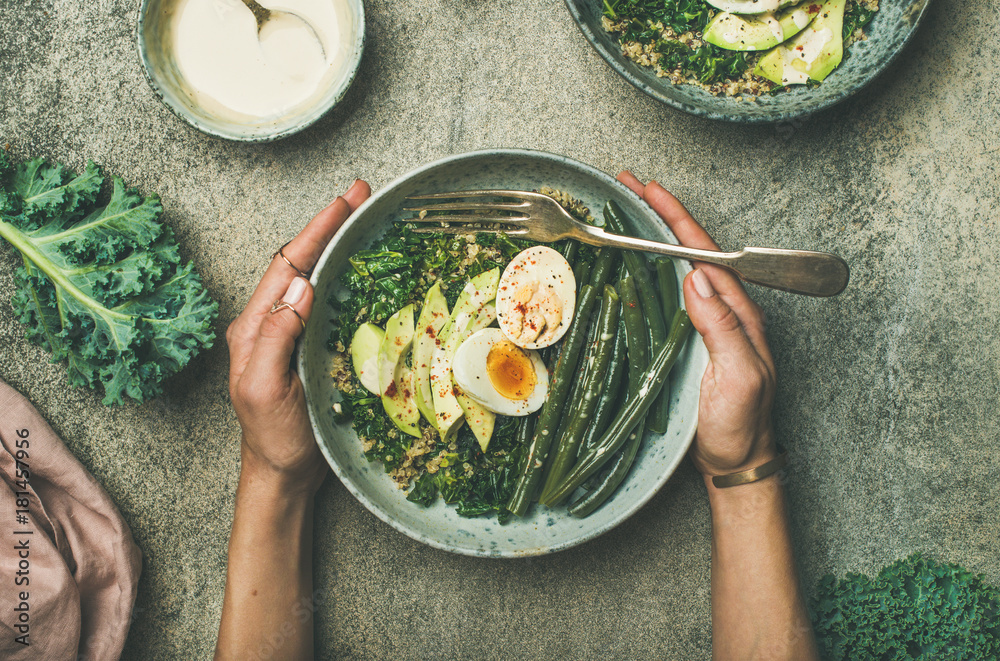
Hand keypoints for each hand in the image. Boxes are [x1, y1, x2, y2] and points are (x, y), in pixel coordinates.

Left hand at [226, 180, 371, 492]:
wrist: (282, 474)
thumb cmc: (274, 439)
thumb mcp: (267, 390)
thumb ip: (274, 338)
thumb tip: (300, 285)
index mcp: (254, 327)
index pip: (287, 266)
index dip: (316, 230)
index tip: (345, 201)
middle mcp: (269, 322)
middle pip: (299, 261)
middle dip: (328, 225)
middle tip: (360, 194)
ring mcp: (289, 334)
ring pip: (313, 277)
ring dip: (336, 245)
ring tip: (362, 218)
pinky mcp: (308, 346)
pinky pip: (326, 301)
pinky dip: (343, 275)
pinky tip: (361, 267)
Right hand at [617, 172, 776, 476]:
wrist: (737, 462)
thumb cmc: (741, 424)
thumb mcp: (740, 377)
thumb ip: (723, 328)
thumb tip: (695, 278)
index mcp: (738, 312)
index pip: (705, 253)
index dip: (677, 219)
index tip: (650, 191)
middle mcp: (722, 310)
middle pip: (690, 251)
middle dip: (660, 215)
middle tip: (626, 188)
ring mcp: (705, 325)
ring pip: (676, 268)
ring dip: (652, 238)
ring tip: (624, 214)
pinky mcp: (687, 340)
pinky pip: (667, 295)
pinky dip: (648, 270)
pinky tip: (632, 264)